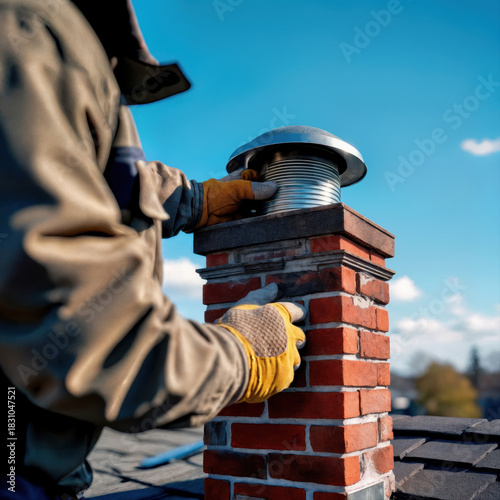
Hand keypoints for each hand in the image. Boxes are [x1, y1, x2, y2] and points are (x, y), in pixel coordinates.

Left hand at [195, 168, 277, 227]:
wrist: (200, 212)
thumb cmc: (215, 195)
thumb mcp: (236, 188)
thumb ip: (255, 188)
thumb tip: (274, 187)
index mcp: (243, 180)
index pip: (261, 178)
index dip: (270, 181)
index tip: (282, 185)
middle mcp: (244, 193)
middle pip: (262, 195)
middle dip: (270, 199)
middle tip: (282, 203)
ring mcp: (242, 206)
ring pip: (259, 209)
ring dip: (266, 212)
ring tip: (278, 214)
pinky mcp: (240, 219)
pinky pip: (253, 221)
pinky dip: (259, 222)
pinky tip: (267, 223)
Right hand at [217, 284, 305, 403]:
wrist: (229, 358)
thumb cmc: (234, 328)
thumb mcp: (245, 306)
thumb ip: (261, 296)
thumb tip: (274, 287)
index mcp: (282, 315)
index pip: (298, 311)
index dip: (294, 314)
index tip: (289, 317)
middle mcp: (290, 335)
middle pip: (300, 336)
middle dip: (292, 338)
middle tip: (277, 340)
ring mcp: (290, 357)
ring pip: (297, 358)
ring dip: (288, 357)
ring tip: (271, 359)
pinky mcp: (285, 376)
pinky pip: (287, 374)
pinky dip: (279, 373)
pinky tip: (266, 372)